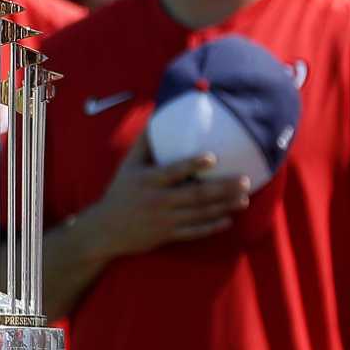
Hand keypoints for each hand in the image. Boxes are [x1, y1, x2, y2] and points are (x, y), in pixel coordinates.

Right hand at [83, 135, 250, 260]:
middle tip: (244, 180)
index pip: (173, 171)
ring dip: (224, 206)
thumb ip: (145, 142)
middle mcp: (157, 200)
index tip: (212, 158)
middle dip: (222, 188)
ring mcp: (163, 220)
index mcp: (148, 181)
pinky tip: (228, 220)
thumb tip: (157, 114)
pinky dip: (211, 227)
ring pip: (199, 213)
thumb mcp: (127, 165)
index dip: (192, 165)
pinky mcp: (167, 235)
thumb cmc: (120, 192)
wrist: (105, 229)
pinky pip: (194, 232)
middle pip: (195, 194)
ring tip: (243, 198)